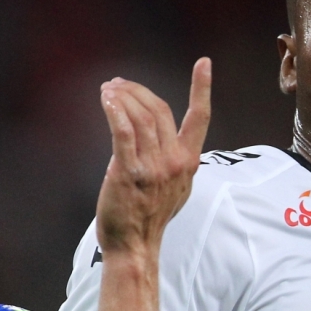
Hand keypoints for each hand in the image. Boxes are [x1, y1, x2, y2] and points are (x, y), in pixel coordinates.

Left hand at [96, 60, 210, 256]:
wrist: (135, 246)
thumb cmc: (149, 218)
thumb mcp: (175, 189)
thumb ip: (173, 163)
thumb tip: (158, 141)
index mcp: (188, 163)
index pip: (200, 119)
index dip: (202, 89)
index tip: (204, 63)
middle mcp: (174, 162)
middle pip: (159, 110)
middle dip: (137, 91)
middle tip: (118, 84)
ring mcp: (153, 168)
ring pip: (140, 117)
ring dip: (122, 97)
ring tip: (108, 89)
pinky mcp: (129, 173)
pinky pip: (123, 132)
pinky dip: (115, 111)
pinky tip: (106, 100)